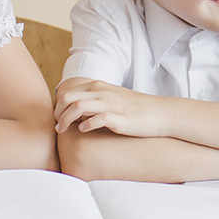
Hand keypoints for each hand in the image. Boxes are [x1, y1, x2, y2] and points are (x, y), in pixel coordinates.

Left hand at [54, 80, 169, 137]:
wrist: (160, 113)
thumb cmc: (135, 109)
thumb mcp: (112, 98)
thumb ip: (94, 101)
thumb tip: (75, 113)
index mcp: (99, 86)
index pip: (67, 92)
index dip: (58, 107)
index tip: (59, 119)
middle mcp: (102, 92)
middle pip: (68, 97)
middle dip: (57, 113)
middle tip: (59, 127)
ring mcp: (111, 104)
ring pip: (78, 106)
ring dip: (65, 119)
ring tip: (63, 131)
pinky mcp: (120, 118)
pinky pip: (97, 118)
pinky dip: (86, 125)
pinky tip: (84, 131)